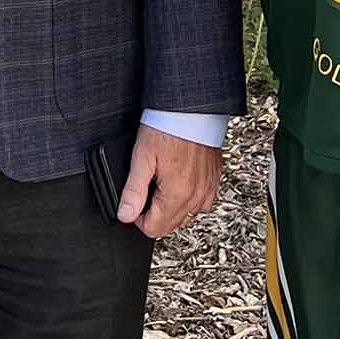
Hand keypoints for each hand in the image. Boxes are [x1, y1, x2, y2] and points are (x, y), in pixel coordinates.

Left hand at [118, 125, 222, 241]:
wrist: (192, 109)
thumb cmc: (168, 128)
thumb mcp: (142, 158)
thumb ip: (133, 190)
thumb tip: (125, 215)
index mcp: (177, 194)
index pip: (154, 229)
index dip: (138, 219)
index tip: (134, 203)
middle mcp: (196, 196)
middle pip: (170, 227)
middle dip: (154, 216)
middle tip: (145, 192)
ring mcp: (208, 189)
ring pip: (186, 217)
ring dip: (171, 209)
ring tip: (160, 186)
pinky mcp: (214, 181)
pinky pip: (201, 204)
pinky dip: (188, 200)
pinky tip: (178, 184)